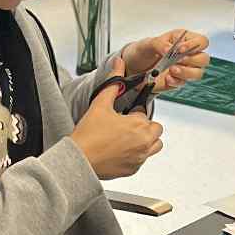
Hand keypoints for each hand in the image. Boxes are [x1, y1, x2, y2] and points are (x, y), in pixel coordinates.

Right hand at [72, 60, 164, 179]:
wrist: (79, 160)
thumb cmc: (89, 135)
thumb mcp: (101, 104)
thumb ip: (114, 83)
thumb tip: (119, 64)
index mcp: (139, 125)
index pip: (145, 113)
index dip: (134, 112)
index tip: (123, 115)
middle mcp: (144, 143)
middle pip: (155, 129)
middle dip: (143, 126)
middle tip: (125, 126)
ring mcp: (140, 158)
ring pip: (154, 146)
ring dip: (145, 140)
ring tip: (126, 138)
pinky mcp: (133, 169)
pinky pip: (142, 160)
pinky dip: (135, 154)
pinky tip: (119, 150)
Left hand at [121, 29, 209, 91]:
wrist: (134, 67)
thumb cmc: (144, 51)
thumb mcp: (148, 44)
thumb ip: (159, 44)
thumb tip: (169, 49)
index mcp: (184, 40)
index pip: (202, 41)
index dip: (194, 45)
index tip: (179, 49)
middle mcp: (188, 54)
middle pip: (204, 59)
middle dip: (191, 61)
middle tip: (176, 61)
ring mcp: (185, 69)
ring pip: (198, 73)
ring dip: (186, 72)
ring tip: (171, 70)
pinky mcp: (178, 81)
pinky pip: (183, 83)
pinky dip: (175, 81)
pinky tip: (166, 78)